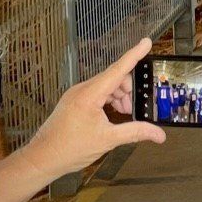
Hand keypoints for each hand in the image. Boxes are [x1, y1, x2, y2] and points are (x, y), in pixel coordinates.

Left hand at [22, 39, 164, 182]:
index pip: (117, 69)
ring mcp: (76, 95)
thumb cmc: (69, 149)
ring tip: (123, 114)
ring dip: (119, 96)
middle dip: (128, 89)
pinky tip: (112, 114)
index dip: (134, 55)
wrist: (41, 159)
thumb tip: (160, 134)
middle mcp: (81, 90)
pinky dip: (109, 100)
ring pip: (106, 86)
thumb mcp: (108, 140)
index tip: (147, 42)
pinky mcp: (73, 102)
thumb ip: (136, 132)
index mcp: (89, 95)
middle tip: (134, 108)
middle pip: (113, 78)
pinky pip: (96, 93)